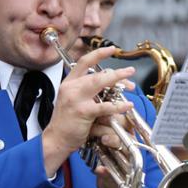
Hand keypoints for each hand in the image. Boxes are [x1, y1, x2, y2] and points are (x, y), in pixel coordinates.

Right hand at [40, 46, 133, 175]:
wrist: (56, 138)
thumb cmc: (65, 122)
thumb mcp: (72, 100)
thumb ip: (86, 91)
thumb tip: (106, 85)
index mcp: (69, 83)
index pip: (83, 62)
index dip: (98, 54)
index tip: (111, 49)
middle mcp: (71, 87)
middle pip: (97, 73)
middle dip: (116, 72)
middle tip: (130, 71)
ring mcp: (76, 99)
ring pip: (101, 84)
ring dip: (118, 81)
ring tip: (131, 84)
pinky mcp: (83, 111)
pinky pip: (105, 106)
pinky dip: (118, 106)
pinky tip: (126, 105)